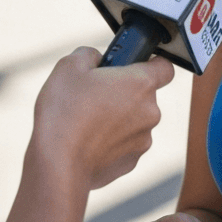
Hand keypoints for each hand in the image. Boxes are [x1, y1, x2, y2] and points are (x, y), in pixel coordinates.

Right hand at [30, 47, 173, 189]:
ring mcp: (143, 140)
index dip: (150, 63)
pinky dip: (110, 142)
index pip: (164, 67)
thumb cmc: (64, 113)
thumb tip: (97, 60)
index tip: (131, 66)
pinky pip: (124, 144)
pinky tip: (87, 142)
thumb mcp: (69, 66)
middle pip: (144, 95)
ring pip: (134, 121)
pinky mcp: (131, 162)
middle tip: (94, 94)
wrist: (57, 166)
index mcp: (141, 83)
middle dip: (123, 93)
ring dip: (117, 118)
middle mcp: (151, 112)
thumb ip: (91, 54)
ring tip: (86, 121)